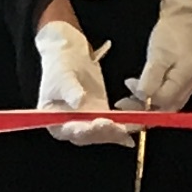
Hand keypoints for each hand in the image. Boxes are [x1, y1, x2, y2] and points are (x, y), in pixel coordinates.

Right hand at [35, 19, 124, 142]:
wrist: (69, 55)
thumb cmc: (59, 67)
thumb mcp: (62, 77)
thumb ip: (70, 91)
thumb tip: (78, 102)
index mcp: (55, 120)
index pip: (70, 131)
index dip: (85, 130)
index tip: (98, 124)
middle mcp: (72, 126)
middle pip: (90, 135)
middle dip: (105, 132)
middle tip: (118, 126)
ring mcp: (88, 121)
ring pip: (104, 132)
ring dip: (118, 131)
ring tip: (130, 126)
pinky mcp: (102, 113)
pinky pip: (114, 123)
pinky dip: (125, 125)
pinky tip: (136, 125)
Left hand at [118, 0, 191, 114]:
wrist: (184, 22)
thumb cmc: (171, 35)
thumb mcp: (159, 53)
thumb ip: (151, 77)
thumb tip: (143, 97)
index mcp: (183, 82)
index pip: (162, 103)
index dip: (142, 104)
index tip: (125, 93)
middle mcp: (186, 89)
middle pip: (164, 111)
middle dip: (141, 112)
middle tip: (120, 105)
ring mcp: (184, 88)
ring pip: (163, 107)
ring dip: (143, 107)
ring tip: (124, 101)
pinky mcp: (179, 85)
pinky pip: (164, 99)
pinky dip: (149, 100)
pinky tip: (137, 93)